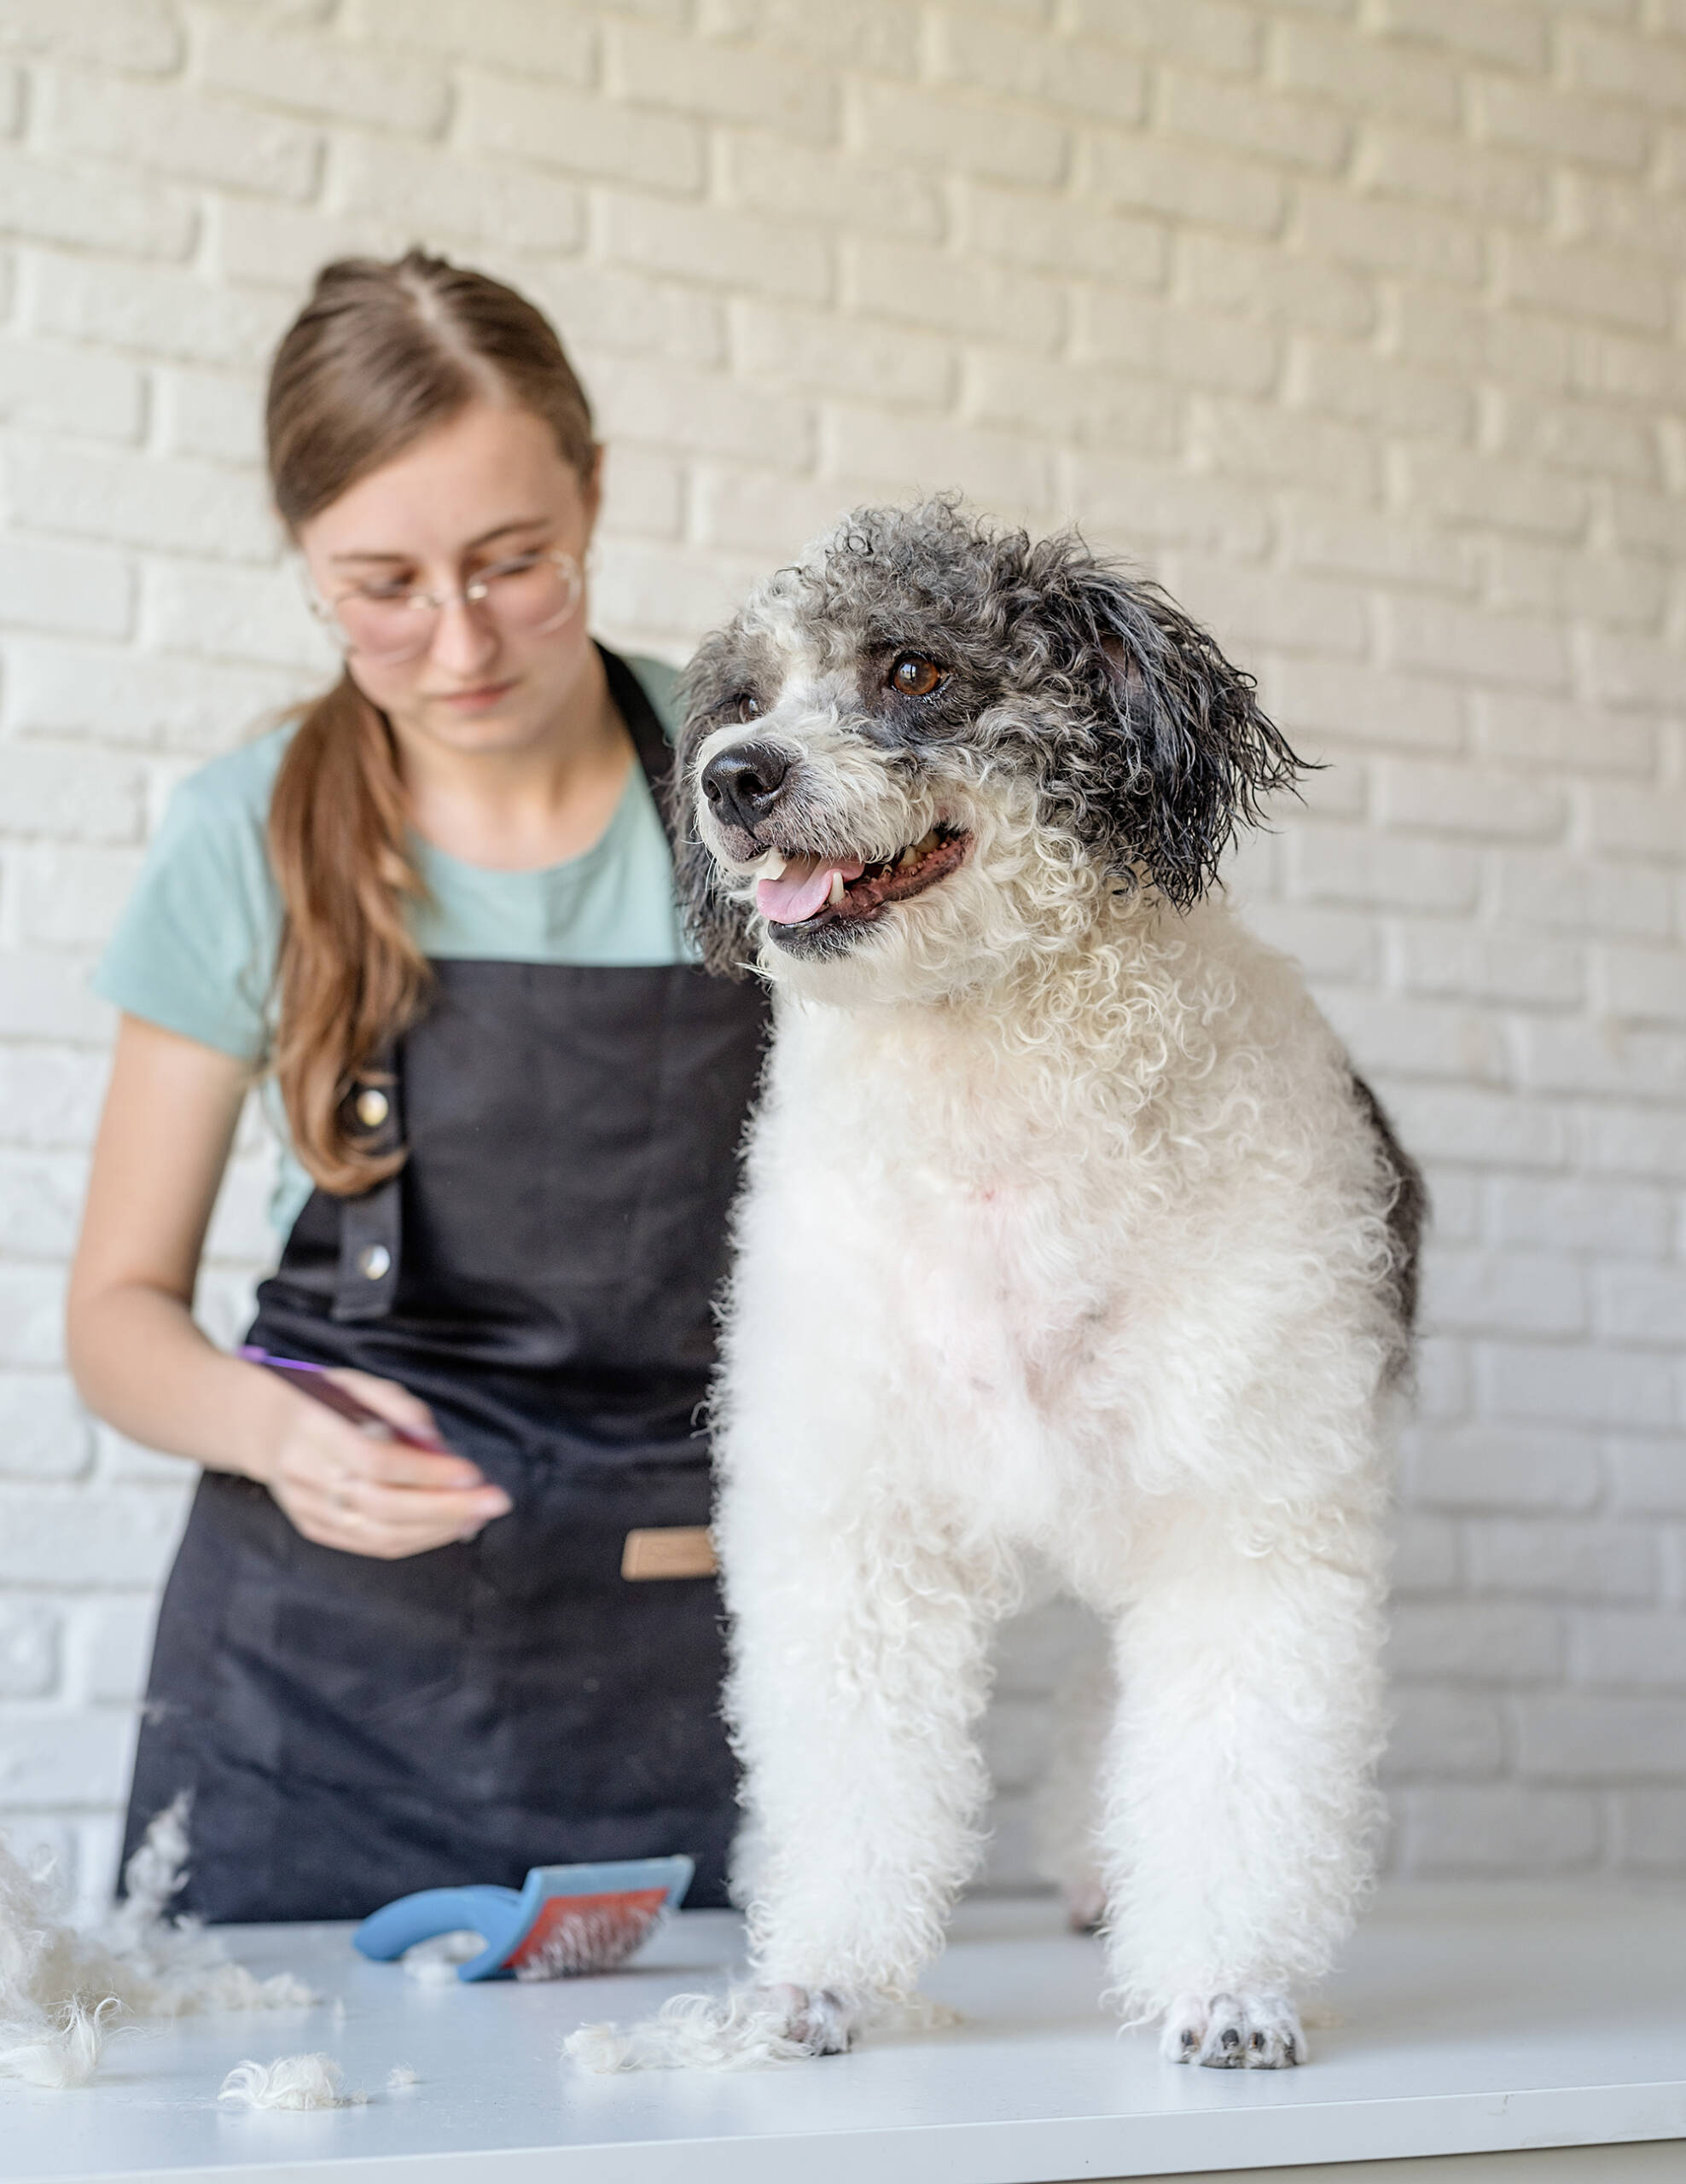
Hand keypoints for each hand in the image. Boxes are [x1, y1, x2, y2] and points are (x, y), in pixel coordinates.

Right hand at [245, 1366, 510, 1558]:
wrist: (265, 1428)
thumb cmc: (324, 1400)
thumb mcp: (357, 1384)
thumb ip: (398, 1406)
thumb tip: (436, 1443)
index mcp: (314, 1430)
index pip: (376, 1461)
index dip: (427, 1472)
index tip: (472, 1472)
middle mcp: (306, 1475)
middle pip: (383, 1506)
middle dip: (446, 1508)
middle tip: (494, 1501)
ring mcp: (307, 1508)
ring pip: (379, 1534)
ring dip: (437, 1530)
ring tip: (478, 1516)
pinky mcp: (315, 1529)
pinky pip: (371, 1545)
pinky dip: (416, 1539)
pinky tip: (448, 1527)